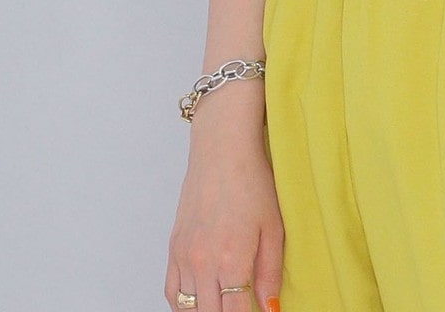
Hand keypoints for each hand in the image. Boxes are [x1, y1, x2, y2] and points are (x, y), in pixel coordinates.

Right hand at [165, 118, 282, 311]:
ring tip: (223, 304)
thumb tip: (270, 308)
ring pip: (189, 308)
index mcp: (232, 260)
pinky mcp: (174, 247)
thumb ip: (270, 272)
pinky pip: (171, 292)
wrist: (222, 149)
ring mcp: (185, 256)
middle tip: (241, 307)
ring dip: (206, 311)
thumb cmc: (253, 181)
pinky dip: (182, 305)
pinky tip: (199, 303)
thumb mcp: (274, 227)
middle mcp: (203, 263)